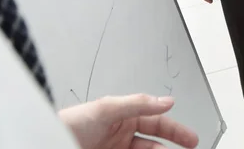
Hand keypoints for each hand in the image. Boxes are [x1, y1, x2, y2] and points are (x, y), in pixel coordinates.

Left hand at [59, 94, 198, 148]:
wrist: (51, 142)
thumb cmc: (72, 122)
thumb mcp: (107, 107)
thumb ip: (137, 103)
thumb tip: (164, 100)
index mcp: (124, 115)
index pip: (155, 121)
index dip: (174, 129)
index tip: (190, 138)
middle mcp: (123, 134)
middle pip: (155, 143)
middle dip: (174, 146)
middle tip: (192, 147)